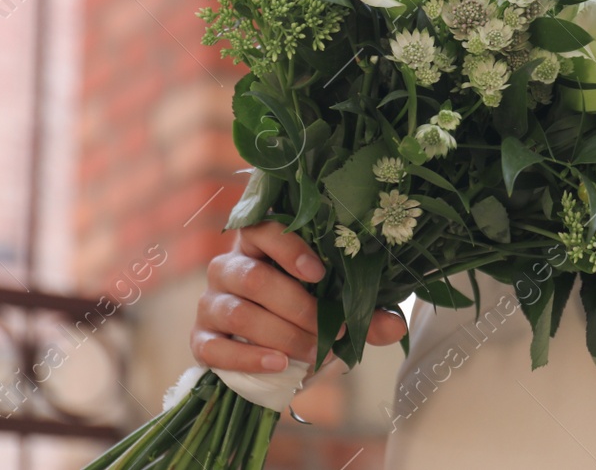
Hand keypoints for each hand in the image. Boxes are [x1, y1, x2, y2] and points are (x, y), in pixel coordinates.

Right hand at [192, 221, 408, 373]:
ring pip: (238, 312)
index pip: (262, 229)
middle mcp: (228, 267)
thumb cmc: (302, 314)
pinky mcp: (200, 339)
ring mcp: (210, 302)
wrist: (271, 352)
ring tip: (314, 352)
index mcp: (259, 244)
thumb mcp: (334, 308)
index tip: (319, 273)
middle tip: (332, 331)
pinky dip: (249, 357)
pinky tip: (278, 365)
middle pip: (253, 278)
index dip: (288, 248)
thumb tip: (394, 327)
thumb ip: (363, 315)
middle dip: (298, 308)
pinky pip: (216, 347)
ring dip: (281, 335)